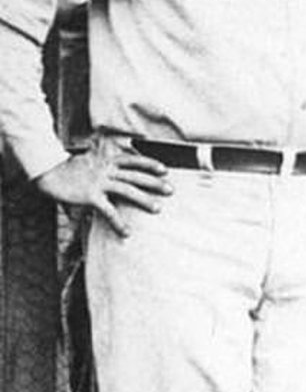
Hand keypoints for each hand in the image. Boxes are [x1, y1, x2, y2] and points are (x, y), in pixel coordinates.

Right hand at [35, 144, 170, 237]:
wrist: (49, 172)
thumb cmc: (70, 169)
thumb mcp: (91, 162)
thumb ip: (104, 167)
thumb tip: (113, 169)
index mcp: (108, 161)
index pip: (134, 160)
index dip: (150, 164)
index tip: (165, 169)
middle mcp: (107, 170)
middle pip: (136, 175)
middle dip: (155, 182)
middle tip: (171, 190)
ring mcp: (100, 182)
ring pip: (128, 190)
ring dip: (145, 200)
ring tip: (158, 208)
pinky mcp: (91, 196)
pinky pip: (109, 211)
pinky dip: (119, 222)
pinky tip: (127, 232)